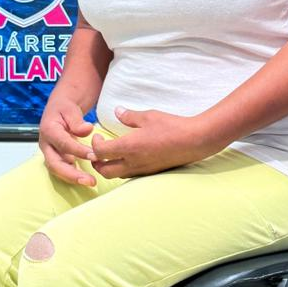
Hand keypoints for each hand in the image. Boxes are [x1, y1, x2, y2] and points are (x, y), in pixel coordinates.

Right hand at [38, 97, 96, 186]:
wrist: (59, 108)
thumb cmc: (64, 107)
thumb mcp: (71, 109)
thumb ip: (78, 121)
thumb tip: (87, 129)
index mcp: (48, 129)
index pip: (63, 144)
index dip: (78, 151)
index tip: (94, 156)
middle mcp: (46, 144)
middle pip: (55, 164)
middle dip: (72, 175)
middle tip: (90, 181)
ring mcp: (49, 152)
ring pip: (57, 170)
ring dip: (73, 178)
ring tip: (90, 182)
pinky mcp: (55, 157)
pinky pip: (62, 169)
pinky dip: (73, 175)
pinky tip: (86, 178)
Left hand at [90, 107, 213, 178]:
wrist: (193, 141)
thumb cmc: (170, 127)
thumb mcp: (148, 116)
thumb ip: (129, 116)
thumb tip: (117, 111)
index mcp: (129, 147)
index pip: (100, 152)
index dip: (94, 144)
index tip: (97, 135)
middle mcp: (133, 162)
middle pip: (105, 171)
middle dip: (96, 162)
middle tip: (97, 149)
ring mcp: (142, 170)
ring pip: (117, 176)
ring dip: (108, 167)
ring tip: (110, 153)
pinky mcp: (151, 173)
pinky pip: (130, 175)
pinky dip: (122, 169)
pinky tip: (127, 157)